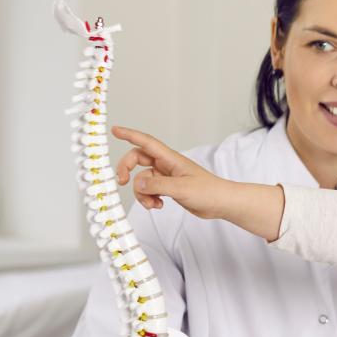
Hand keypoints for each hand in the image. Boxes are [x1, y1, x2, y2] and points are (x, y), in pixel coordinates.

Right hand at [112, 126, 284, 240]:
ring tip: (153, 204)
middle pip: (138, 160)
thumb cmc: (208, 192)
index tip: (114, 130)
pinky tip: (158, 206)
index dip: (129, 135)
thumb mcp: (181, 188)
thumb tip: (136, 183)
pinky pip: (150, 190)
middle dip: (127, 169)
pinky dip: (149, 199)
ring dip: (142, 193)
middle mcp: (167, 165)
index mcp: (171, 159)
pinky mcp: (169, 188)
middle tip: (121, 182)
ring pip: (142, 180)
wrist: (222, 204)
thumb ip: (157, 185)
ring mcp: (167, 177)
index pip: (146, 143)